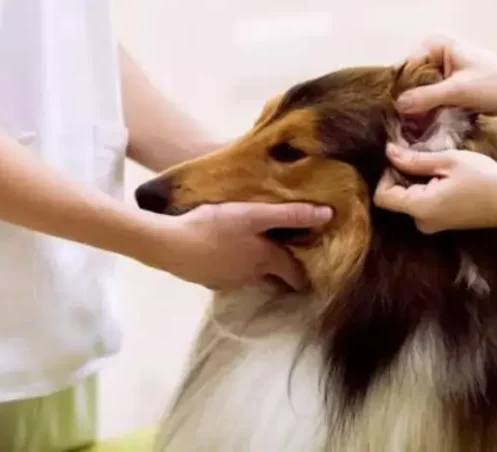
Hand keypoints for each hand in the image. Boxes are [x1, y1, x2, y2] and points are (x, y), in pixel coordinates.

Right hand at [147, 202, 331, 290]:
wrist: (167, 245)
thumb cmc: (214, 227)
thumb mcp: (255, 215)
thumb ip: (291, 214)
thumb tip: (328, 214)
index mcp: (266, 261)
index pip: (294, 274)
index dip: (306, 274)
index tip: (316, 275)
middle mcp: (250, 276)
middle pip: (273, 275)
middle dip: (282, 270)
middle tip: (290, 258)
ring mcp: (227, 282)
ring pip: (251, 275)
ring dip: (257, 266)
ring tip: (259, 251)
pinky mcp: (206, 280)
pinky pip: (228, 273)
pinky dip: (233, 266)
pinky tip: (226, 252)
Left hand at [374, 144, 496, 235]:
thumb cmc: (485, 179)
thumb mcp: (449, 161)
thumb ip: (415, 159)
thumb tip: (389, 152)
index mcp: (420, 207)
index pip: (382, 196)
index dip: (387, 174)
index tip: (406, 158)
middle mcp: (421, 222)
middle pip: (394, 198)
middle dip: (402, 175)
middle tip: (424, 157)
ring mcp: (432, 225)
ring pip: (408, 199)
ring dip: (416, 181)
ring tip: (438, 165)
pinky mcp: (441, 223)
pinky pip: (422, 204)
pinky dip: (426, 189)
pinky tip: (446, 177)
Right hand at [396, 36, 496, 130]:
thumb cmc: (495, 84)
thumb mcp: (457, 90)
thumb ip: (425, 97)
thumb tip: (397, 106)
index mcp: (437, 44)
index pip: (406, 65)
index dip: (399, 88)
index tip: (394, 111)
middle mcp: (439, 53)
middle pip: (413, 79)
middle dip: (409, 100)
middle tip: (403, 123)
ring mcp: (447, 70)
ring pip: (423, 90)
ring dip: (420, 108)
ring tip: (413, 127)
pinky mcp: (455, 86)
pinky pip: (435, 98)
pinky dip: (432, 110)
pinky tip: (427, 125)